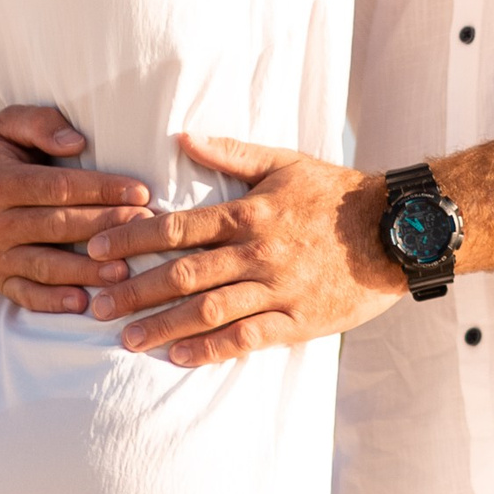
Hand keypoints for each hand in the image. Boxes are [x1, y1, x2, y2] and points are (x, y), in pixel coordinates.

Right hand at [0, 107, 153, 313]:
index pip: (58, 187)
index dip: (101, 190)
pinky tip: (83, 303)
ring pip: (45, 265)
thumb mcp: (7, 124)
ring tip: (125, 271)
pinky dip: (52, 302)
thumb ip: (41, 124)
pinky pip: (25, 294)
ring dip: (86, 271)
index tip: (140, 193)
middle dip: (105, 227)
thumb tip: (77, 142)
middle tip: (146, 227)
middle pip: (57, 226)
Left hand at [74, 132, 406, 367]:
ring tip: (126, 340)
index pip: (177, 226)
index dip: (131, 238)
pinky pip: (248, 338)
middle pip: (182, 274)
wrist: (398, 230)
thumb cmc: (338, 193)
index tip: (95, 250)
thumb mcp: (285, 162)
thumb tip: (181, 136)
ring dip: (162, 325)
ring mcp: (278, 289)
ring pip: (208, 310)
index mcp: (249, 212)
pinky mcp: (300, 321)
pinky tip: (180, 358)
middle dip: (133, 290)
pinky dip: (211, 349)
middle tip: (94, 305)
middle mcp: (258, 252)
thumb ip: (231, 152)